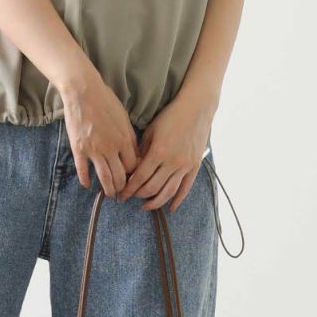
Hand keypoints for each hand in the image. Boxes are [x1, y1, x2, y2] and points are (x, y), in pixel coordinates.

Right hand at [58, 71, 139, 196]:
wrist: (83, 92)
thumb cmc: (106, 101)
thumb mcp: (124, 119)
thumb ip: (130, 138)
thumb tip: (134, 154)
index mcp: (124, 140)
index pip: (134, 167)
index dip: (134, 176)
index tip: (134, 180)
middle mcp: (111, 148)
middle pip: (120, 176)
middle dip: (123, 188)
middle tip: (123, 194)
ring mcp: (94, 150)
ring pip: (104, 177)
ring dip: (108, 189)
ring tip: (110, 195)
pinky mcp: (79, 149)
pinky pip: (82, 170)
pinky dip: (85, 179)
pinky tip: (87, 185)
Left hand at [117, 95, 211, 211]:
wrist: (196, 109)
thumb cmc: (170, 117)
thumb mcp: (151, 131)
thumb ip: (141, 151)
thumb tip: (132, 169)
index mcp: (158, 152)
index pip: (140, 177)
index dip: (129, 188)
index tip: (121, 194)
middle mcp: (172, 162)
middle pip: (152, 188)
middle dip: (139, 195)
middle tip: (130, 198)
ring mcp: (185, 166)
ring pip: (168, 192)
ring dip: (155, 202)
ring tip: (145, 206)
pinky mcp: (194, 166)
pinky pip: (185, 188)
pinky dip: (177, 200)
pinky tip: (170, 208)